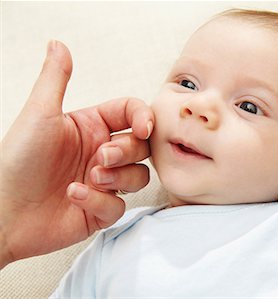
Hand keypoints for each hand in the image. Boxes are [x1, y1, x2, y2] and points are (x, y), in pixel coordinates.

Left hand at [0, 40, 152, 267]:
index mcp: (92, 127)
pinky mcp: (100, 210)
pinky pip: (119, 206)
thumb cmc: (15, 163)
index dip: (145, 118)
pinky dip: (99, 202)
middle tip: (101, 158)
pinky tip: (75, 196)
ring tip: (90, 178)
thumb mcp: (39, 115)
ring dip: (119, 178)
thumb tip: (58, 44)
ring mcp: (103, 182)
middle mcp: (100, 153)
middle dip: (127, 152)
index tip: (143, 128)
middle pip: (142, 146)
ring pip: (139, 176)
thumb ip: (55, 79)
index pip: (133, 114)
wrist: (2, 214)